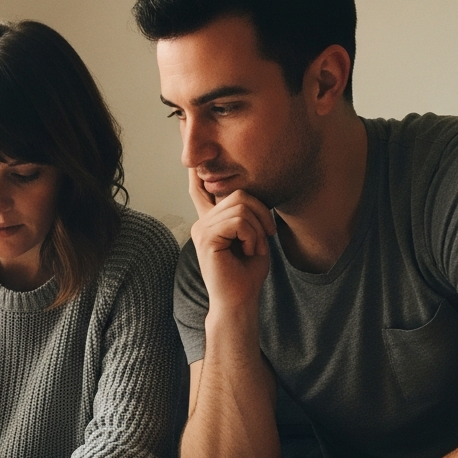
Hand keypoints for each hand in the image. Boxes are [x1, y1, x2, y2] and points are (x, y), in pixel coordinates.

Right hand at [189, 172, 275, 313]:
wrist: (240, 302)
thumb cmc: (248, 274)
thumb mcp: (253, 235)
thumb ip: (248, 213)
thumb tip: (249, 191)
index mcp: (210, 221)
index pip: (201, 189)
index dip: (197, 172)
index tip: (193, 155)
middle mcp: (202, 222)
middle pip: (238, 194)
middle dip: (261, 214)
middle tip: (265, 239)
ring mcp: (201, 230)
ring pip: (241, 207)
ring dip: (258, 229)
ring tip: (255, 249)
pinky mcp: (206, 239)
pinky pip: (238, 221)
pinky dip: (252, 235)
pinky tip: (250, 251)